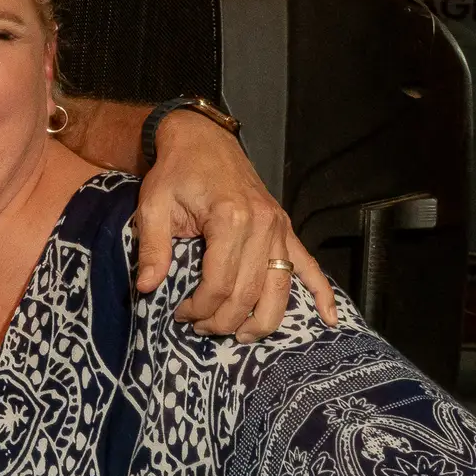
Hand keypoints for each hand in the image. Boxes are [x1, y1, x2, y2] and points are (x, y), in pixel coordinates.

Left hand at [135, 111, 338, 339]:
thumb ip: (152, 247)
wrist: (202, 138)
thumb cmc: (176, 171)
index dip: (200, 307)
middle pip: (250, 292)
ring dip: (262, 320)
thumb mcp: (154, 204)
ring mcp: (279, 228)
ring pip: (280, 288)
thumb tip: (146, 287)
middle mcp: (263, 225)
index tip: (180, 314)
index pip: (220, 282)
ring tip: (240, 337)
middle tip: (200, 328)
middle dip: (224, 320)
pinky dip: (322, 293)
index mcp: (230, 219)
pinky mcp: (285, 228)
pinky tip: (329, 319)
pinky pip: (309, 265)